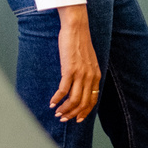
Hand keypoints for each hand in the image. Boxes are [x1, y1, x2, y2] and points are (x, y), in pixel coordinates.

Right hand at [51, 3, 101, 122]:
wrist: (76, 28)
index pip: (92, 100)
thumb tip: (82, 85)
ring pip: (74, 100)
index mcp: (96, 76)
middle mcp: (90, 77)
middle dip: (73, 114)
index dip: (85, 112)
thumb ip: (88, 73)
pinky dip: (57, 99)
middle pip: (83, 103)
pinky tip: (52, 102)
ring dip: (64, 109)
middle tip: (63, 118)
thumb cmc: (80, 42)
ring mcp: (80, 74)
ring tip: (57, 113)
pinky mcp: (69, 70)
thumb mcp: (89, 60)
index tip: (77, 119)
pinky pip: (63, 90)